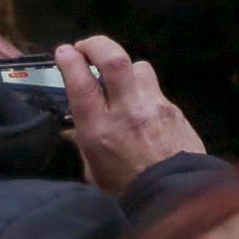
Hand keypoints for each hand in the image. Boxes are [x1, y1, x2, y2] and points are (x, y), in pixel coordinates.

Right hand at [56, 36, 207, 191]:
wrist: (175, 194)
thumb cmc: (127, 188)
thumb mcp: (93, 170)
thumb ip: (84, 142)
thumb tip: (73, 127)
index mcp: (99, 129)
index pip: (81, 83)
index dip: (70, 61)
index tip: (64, 51)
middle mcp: (127, 111)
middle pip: (114, 59)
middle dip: (97, 44)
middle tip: (86, 46)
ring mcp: (154, 106)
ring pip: (139, 67)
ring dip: (126, 69)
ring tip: (119, 81)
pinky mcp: (174, 108)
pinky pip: (155, 88)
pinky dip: (143, 90)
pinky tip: (141, 106)